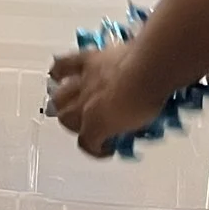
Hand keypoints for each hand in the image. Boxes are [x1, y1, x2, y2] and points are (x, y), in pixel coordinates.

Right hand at [47, 39, 166, 155]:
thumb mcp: (140, 123)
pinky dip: (58, 71)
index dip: (95, 149)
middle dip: (75, 124)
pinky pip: (62, 65)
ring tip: (70, 103)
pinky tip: (58, 75)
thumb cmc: (149, 96)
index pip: (86, 143)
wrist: (150, 68)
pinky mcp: (86, 61)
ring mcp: (83, 83)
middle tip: (87, 124)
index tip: (106, 147)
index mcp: (97, 124)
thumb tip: (125, 127)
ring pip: (59, 97)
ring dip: (63, 102)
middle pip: (66, 119)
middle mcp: (84, 105)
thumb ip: (126, 127)